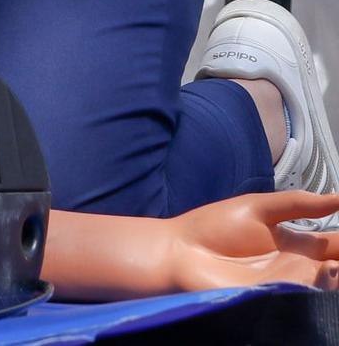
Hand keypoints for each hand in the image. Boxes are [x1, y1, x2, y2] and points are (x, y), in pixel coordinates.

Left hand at [163, 191, 338, 291]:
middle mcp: (300, 268)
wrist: (178, 250)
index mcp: (299, 245)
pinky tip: (329, 271)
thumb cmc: (212, 228)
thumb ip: (298, 204)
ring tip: (337, 264)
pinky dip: (324, 286)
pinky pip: (309, 296)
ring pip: (330, 285)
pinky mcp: (277, 297)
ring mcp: (290, 285)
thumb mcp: (259, 208)